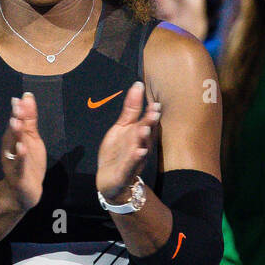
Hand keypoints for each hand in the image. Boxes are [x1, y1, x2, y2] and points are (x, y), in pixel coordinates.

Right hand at [1, 92, 46, 211]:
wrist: (23, 193)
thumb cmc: (28, 162)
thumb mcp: (31, 139)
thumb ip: (29, 119)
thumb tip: (27, 96)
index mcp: (14, 138)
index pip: (17, 121)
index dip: (19, 110)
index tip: (21, 97)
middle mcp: (11, 148)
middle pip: (14, 132)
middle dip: (16, 119)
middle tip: (17, 106)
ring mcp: (14, 162)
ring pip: (14, 146)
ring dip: (15, 135)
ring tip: (16, 123)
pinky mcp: (20, 175)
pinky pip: (19, 165)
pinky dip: (20, 156)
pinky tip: (21, 147)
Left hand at [95, 81, 159, 202]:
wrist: (110, 179)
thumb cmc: (118, 151)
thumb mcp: (122, 127)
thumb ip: (130, 108)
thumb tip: (137, 85)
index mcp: (139, 134)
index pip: (146, 121)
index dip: (150, 113)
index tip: (155, 102)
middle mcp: (140, 146)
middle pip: (146, 133)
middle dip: (150, 123)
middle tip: (154, 111)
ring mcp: (133, 159)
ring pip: (140, 147)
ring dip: (143, 138)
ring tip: (145, 127)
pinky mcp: (125, 171)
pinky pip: (131, 164)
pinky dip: (135, 158)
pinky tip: (138, 151)